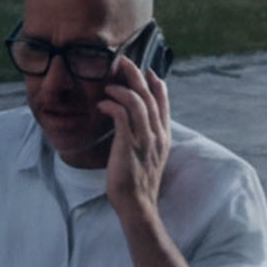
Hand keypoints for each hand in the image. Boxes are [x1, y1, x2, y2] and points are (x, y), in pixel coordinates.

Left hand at [101, 60, 171, 227]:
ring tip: (109, 83)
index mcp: (164, 137)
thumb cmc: (138, 183)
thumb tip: (134, 125)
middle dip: (137, 76)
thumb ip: (146, 139)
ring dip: (122, 88)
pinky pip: (122, 116)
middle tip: (125, 61)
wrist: (137, 205)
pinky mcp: (128, 145)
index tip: (148, 71)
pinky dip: (112, 105)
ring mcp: (144, 140)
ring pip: (138, 102)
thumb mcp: (148, 157)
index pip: (163, 104)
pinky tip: (103, 104)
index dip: (157, 85)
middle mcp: (157, 135)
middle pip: (150, 97)